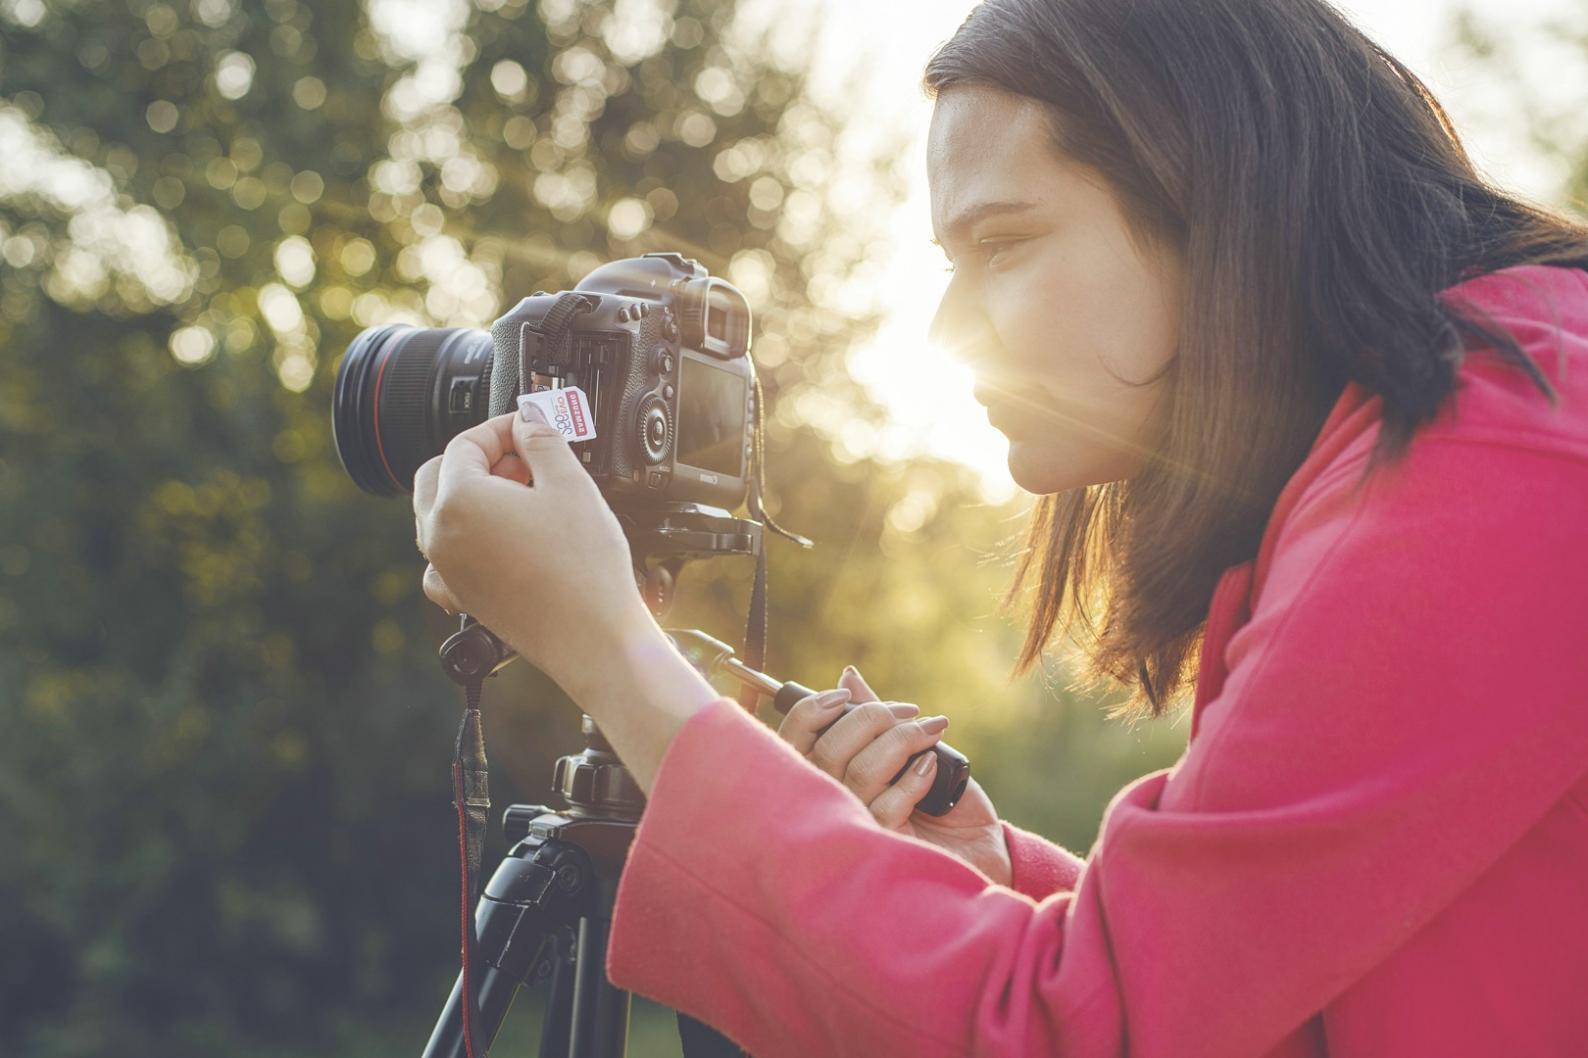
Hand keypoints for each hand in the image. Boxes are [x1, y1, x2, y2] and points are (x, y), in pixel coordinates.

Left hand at [412, 408, 655, 694]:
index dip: (501, 428)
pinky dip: (466, 540)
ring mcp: (447, 570)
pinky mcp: (463, 597)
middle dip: (479, 458)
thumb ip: (543, 439)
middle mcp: (439, 536)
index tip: (530, 427)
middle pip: (438, 476)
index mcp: (457, 501)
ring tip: (524, 496)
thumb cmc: (584, 569)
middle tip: (524, 458)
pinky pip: (445, 559)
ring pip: (439, 515)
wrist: (593, 638)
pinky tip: (501, 539)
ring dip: (473, 495)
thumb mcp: (571, 484)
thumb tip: (529, 419)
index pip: (464, 444)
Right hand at [777, 667, 1010, 886]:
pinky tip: (932, 769)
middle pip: (826, 752)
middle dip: (869, 718)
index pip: (792, 743)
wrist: (979, 848)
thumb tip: (847, 677)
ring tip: (931, 732)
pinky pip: (888, 804)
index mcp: (828, 779)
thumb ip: (874, 720)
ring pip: (860, 773)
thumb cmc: (942, 801)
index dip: (810, 712)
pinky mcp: (885, 848)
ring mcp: (857, 829)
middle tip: (908, 712)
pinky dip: (914, 777)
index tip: (845, 696)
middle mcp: (833, 806)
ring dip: (901, 740)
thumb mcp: (909, 751)